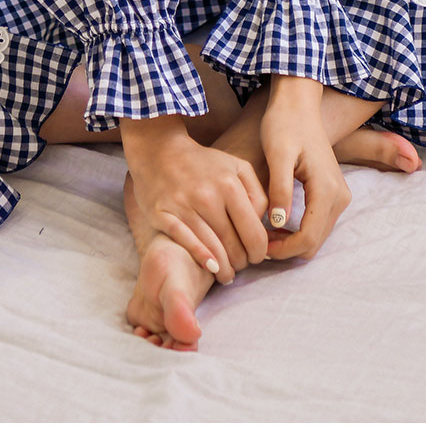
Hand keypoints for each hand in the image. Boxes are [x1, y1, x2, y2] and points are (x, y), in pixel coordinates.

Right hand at [120, 116, 268, 281]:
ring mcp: (183, 205)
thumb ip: (257, 194)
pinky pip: (185, 242)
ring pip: (212, 248)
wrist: (159, 150)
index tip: (257, 257)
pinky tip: (210, 267)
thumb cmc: (204, 164)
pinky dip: (200, 257)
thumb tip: (266, 226)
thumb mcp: (237, 167)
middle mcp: (207, 196)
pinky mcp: (163, 213)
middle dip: (241, 261)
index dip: (259, 251)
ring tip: (227, 274)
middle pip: (233, 244)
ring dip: (223, 268)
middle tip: (240, 265)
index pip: (253, 232)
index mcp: (229, 184)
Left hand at [260, 79, 351, 260]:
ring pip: (316, 236)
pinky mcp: (332, 193)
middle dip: (285, 249)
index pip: (308, 239)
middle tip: (255, 240)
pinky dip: (297, 230)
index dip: (281, 250)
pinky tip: (274, 221)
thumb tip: (277, 223)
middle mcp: (339, 197)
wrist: (298, 103)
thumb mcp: (277, 154)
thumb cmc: (284, 123)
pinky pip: (317, 224)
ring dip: (290, 241)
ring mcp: (338, 196)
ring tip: (261, 231)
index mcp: (326, 189)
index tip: (256, 246)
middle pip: (314, 243)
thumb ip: (280, 189)